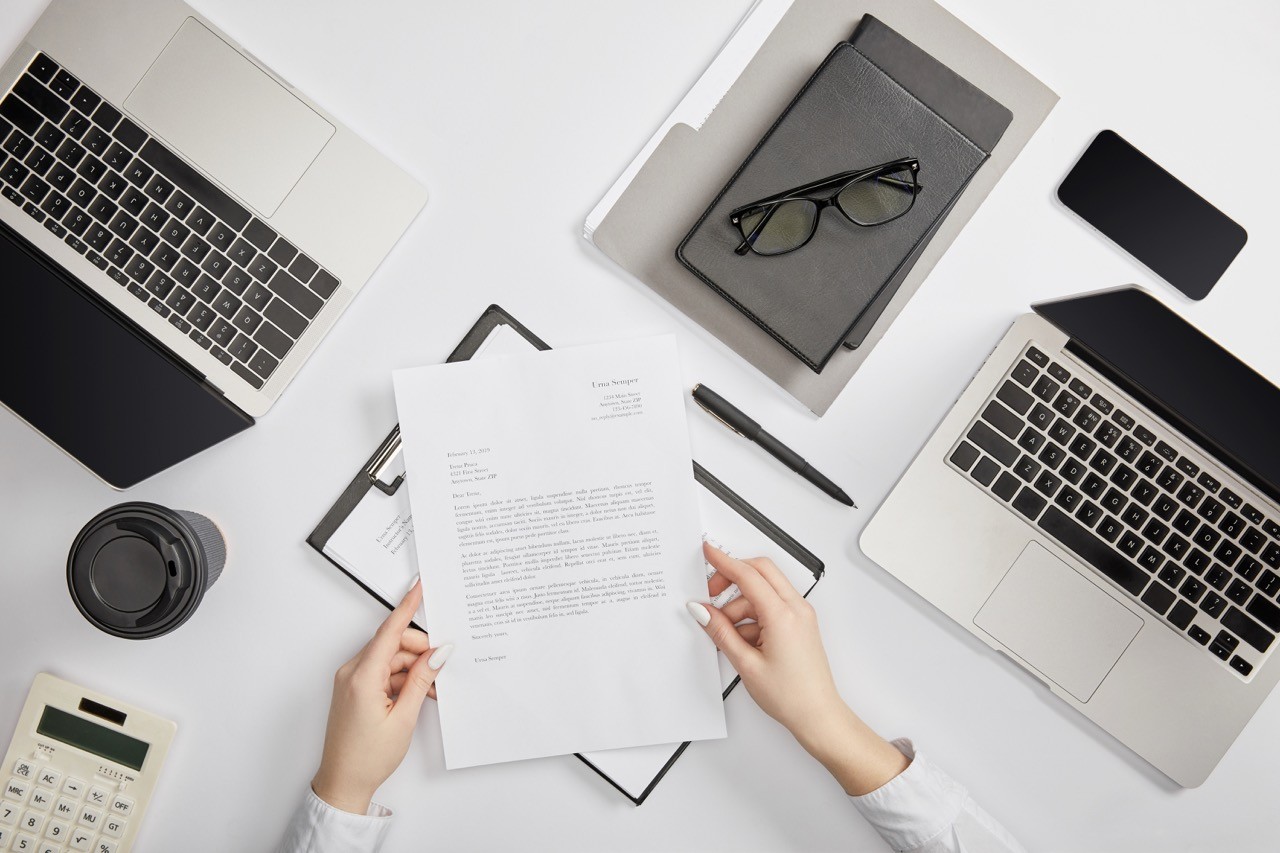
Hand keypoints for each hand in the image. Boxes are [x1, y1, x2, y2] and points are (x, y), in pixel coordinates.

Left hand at [311, 581, 453, 812]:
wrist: (342, 783)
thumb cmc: (367, 757)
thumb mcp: (404, 717)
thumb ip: (422, 680)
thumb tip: (438, 654)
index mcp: (362, 677)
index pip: (389, 631)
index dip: (407, 607)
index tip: (418, 587)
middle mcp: (352, 673)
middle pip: (393, 645)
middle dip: (420, 651)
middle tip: (442, 665)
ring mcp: (351, 681)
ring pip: (390, 659)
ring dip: (413, 669)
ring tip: (432, 689)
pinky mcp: (354, 690)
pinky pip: (382, 673)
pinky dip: (402, 680)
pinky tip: (418, 694)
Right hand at [688, 543, 907, 795]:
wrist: (818, 716)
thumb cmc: (791, 696)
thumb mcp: (746, 664)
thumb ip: (720, 632)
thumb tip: (702, 611)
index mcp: (783, 615)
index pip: (748, 575)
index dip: (724, 561)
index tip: (707, 552)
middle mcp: (796, 609)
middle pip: (760, 572)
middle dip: (732, 578)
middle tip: (711, 594)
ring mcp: (800, 615)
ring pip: (764, 590)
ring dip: (741, 604)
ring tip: (727, 634)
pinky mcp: (800, 624)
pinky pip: (772, 606)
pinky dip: (753, 615)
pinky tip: (742, 640)